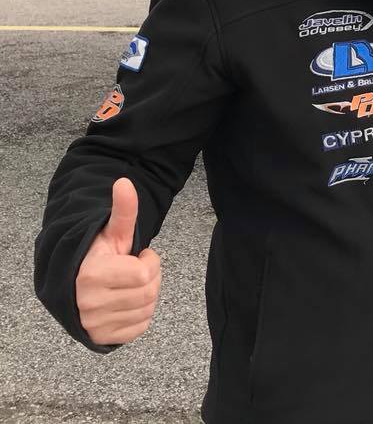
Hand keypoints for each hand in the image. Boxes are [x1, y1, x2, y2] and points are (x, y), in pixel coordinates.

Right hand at [75, 178, 161, 344]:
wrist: (75, 284)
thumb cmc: (98, 256)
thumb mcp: (112, 233)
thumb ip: (123, 211)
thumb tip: (124, 182)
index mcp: (92, 275)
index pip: (144, 274)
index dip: (149, 262)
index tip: (140, 256)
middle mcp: (90, 303)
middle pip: (149, 292)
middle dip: (151, 277)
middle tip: (138, 271)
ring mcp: (94, 324)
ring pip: (147, 310)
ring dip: (147, 295)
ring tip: (131, 284)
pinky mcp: (101, 338)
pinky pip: (140, 327)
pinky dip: (141, 314)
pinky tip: (128, 302)